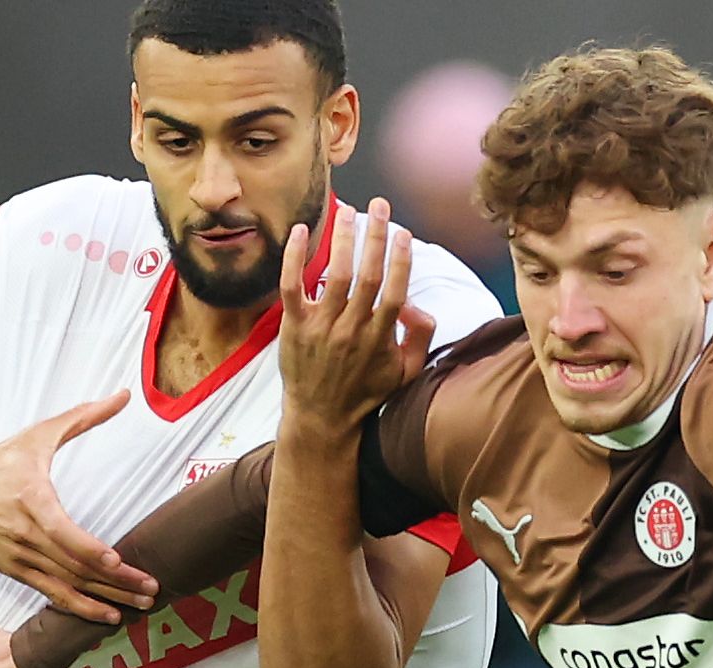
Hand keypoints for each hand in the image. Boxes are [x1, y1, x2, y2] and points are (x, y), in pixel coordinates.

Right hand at [0, 393, 161, 622]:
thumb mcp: (37, 436)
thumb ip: (82, 417)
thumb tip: (123, 396)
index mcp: (31, 501)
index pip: (63, 533)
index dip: (90, 550)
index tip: (117, 561)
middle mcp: (25, 536)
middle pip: (75, 566)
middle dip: (116, 582)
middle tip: (152, 590)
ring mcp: (19, 559)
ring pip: (67, 587)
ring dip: (104, 601)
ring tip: (139, 608)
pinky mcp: (16, 572)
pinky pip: (52, 595)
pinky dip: (79, 608)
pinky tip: (106, 616)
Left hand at [277, 199, 435, 436]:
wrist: (321, 417)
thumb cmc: (365, 391)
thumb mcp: (405, 373)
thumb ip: (420, 338)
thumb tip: (417, 305)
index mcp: (380, 339)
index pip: (394, 292)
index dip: (400, 260)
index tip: (403, 233)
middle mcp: (352, 330)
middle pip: (367, 276)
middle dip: (375, 237)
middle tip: (379, 206)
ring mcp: (321, 327)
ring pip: (335, 275)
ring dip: (343, 239)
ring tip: (348, 211)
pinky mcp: (295, 325)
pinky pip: (292, 285)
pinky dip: (294, 257)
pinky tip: (301, 231)